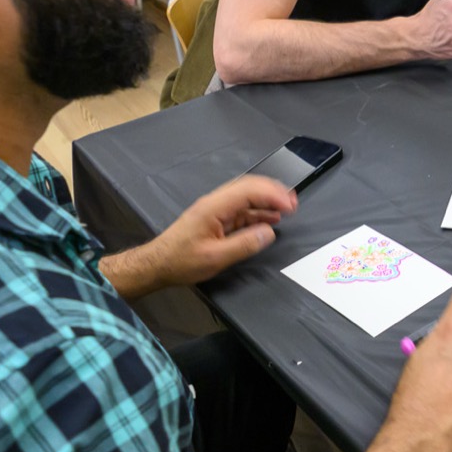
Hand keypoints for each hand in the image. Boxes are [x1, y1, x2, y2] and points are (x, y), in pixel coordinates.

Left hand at [147, 175, 297, 288]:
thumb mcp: (215, 257)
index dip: (273, 195)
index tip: (290, 206)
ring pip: (246, 197)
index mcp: (214, 207)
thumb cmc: (181, 261)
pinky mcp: (215, 218)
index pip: (249, 191)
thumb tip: (269, 233)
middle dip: (273, 192)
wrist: (157, 264)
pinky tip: (269, 219)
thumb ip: (244, 244)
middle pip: (249, 187)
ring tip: (287, 208)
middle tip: (294, 202)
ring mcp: (215, 209)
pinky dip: (258, 211)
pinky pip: (241, 209)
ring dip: (267, 201)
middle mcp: (215, 203)